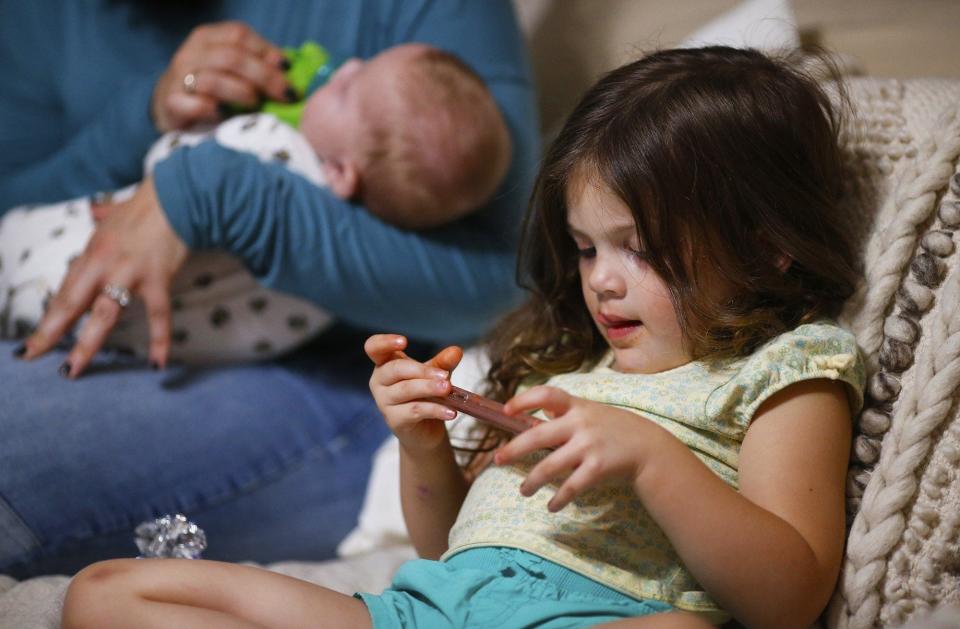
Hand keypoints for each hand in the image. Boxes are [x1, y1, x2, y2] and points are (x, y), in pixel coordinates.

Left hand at [20, 178, 188, 376]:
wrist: (174, 197)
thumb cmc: (145, 206)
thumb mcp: (114, 213)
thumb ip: (103, 216)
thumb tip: (97, 210)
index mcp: (91, 253)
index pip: (64, 292)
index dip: (47, 318)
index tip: (34, 342)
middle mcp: (103, 266)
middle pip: (70, 304)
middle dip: (50, 332)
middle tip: (32, 356)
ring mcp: (129, 275)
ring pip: (103, 314)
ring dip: (87, 344)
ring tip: (73, 369)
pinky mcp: (157, 280)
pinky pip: (158, 316)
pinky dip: (158, 340)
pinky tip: (156, 363)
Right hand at [152, 22, 291, 131]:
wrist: (172, 108)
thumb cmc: (213, 90)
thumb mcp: (232, 70)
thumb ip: (257, 65)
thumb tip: (292, 69)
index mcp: (208, 38)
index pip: (238, 35)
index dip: (266, 50)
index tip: (288, 69)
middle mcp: (191, 53)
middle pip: (232, 57)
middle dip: (264, 76)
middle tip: (286, 95)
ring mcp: (178, 78)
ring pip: (213, 79)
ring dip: (241, 93)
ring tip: (255, 105)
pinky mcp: (172, 103)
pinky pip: (194, 105)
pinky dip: (213, 110)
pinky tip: (226, 115)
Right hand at [365, 334, 463, 453]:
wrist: (424, 430)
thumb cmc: (424, 395)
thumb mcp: (434, 375)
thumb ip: (443, 363)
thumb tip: (456, 351)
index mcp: (385, 364)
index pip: (373, 347)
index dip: (385, 342)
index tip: (404, 342)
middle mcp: (379, 381)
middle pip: (395, 369)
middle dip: (421, 370)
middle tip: (444, 375)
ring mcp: (384, 402)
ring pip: (406, 390)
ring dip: (429, 388)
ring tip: (448, 389)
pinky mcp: (394, 420)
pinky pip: (415, 411)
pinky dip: (435, 409)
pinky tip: (451, 411)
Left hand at [494, 386, 667, 511]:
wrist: (650, 448)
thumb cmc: (615, 429)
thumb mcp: (592, 412)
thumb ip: (566, 414)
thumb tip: (535, 417)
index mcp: (577, 406)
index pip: (546, 395)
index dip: (523, 400)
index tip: (506, 410)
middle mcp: (581, 423)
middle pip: (537, 436)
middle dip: (514, 449)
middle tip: (497, 460)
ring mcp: (589, 446)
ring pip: (549, 467)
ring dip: (532, 481)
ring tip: (524, 490)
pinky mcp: (598, 468)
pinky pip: (571, 487)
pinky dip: (558, 499)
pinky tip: (552, 506)